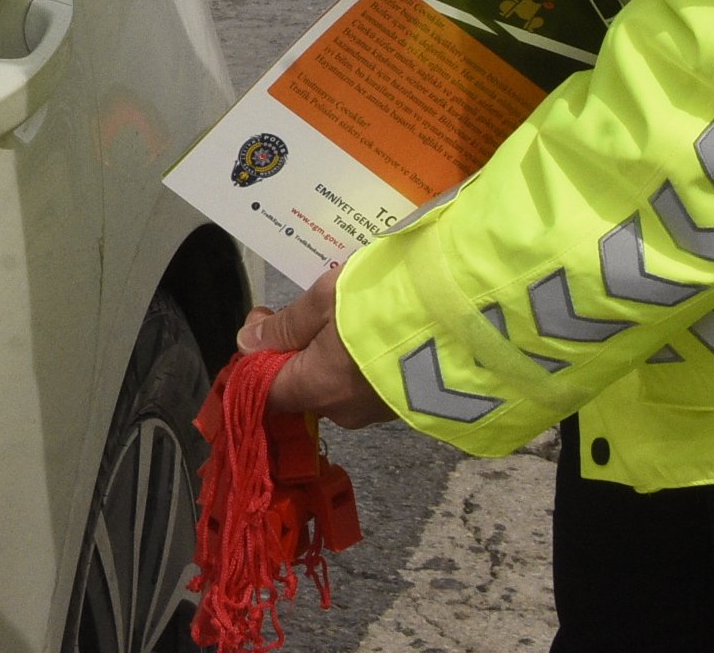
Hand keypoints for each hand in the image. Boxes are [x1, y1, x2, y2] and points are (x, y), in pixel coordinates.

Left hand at [236, 267, 393, 427]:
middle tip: (307, 307)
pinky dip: (360, 358)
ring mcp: (378, 411)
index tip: (265, 317)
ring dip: (330, 351)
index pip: (264, 390)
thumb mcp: (325, 301)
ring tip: (344, 311)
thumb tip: (246, 343)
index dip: (256, 356)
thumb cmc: (385, 305)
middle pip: (301, 385)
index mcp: (315, 390)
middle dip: (296, 348)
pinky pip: (367, 382)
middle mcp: (344, 411)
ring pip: (336, 383)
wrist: (466, 322)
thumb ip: (285, 326)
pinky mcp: (406, 402)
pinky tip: (372, 328)